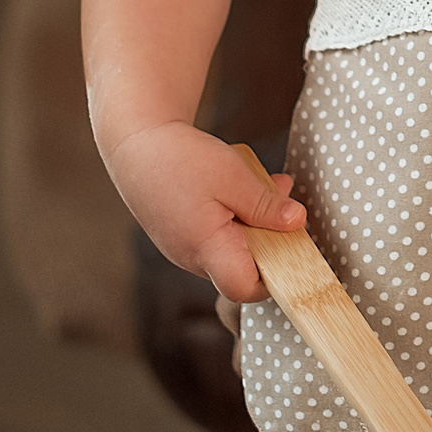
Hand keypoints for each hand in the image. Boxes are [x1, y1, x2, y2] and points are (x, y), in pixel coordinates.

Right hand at [104, 120, 304, 302]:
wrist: (134, 142)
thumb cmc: (180, 159)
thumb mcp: (234, 177)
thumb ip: (266, 206)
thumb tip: (297, 222)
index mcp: (206, 249)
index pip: (245, 289)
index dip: (274, 274)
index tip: (291, 244)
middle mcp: (191, 257)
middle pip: (243, 265)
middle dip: (270, 234)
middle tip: (281, 199)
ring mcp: (184, 247)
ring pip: (232, 245)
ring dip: (254, 218)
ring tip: (263, 183)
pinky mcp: (181, 233)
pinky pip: (217, 232)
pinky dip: (234, 211)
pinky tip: (239, 183)